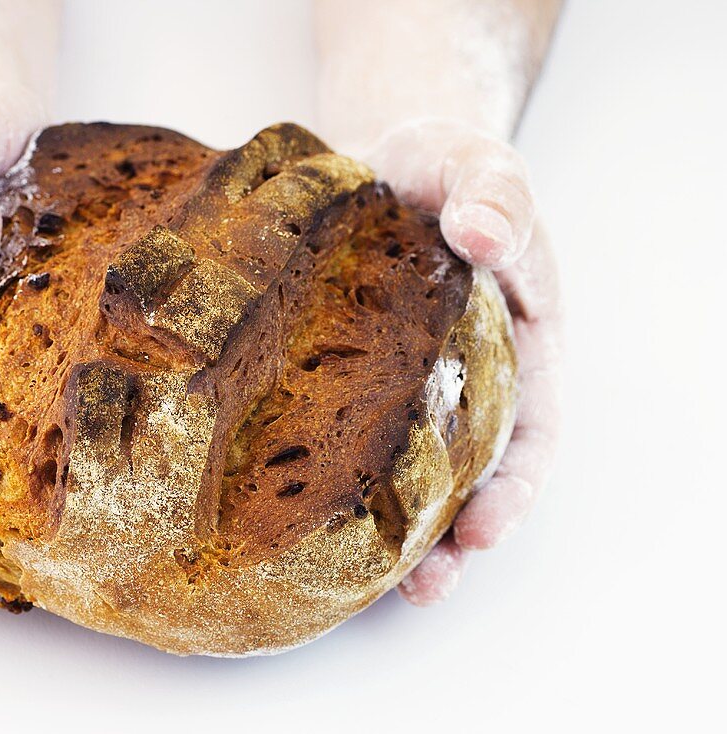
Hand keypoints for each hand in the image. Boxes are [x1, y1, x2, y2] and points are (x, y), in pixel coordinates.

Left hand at [360, 118, 561, 604]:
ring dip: (389, 533)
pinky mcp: (339, 382)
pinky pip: (335, 438)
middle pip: (466, 478)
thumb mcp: (476, 166)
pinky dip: (324, 480)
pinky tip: (290, 511)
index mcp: (515, 347)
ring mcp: (396, 389)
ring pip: (400, 474)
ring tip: (363, 586)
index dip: (512, 489)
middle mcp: (459, 383)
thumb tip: (485, 236)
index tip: (482, 528)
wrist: (377, 159)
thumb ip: (493, 195)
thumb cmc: (441, 168)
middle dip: (449, 539)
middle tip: (422, 585)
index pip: (531, 434)